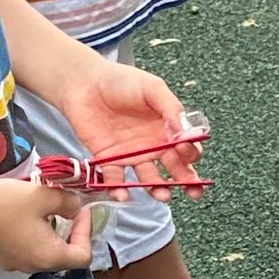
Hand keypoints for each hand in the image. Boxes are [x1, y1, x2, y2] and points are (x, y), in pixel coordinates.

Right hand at [0, 172, 95, 274]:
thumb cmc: (7, 202)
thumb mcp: (44, 196)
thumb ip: (68, 203)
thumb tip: (76, 208)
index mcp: (48, 257)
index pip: (83, 256)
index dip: (87, 232)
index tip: (80, 210)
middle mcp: (32, 268)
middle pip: (63, 257)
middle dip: (70, 232)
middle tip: (67, 208)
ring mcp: (13, 265)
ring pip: (44, 253)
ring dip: (51, 234)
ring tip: (45, 210)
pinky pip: (26, 250)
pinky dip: (34, 236)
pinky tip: (25, 217)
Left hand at [55, 55, 206, 193]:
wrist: (84, 83)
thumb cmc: (121, 81)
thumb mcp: (152, 88)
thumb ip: (171, 107)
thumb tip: (188, 131)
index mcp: (167, 128)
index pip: (187, 147)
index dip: (191, 153)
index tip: (187, 151)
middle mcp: (153, 145)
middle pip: (175, 168)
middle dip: (187, 181)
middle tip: (194, 191)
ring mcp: (132, 155)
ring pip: (149, 179)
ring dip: (157, 190)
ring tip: (162, 196)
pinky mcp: (109, 160)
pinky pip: (116, 180)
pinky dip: (119, 190)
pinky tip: (124, 195)